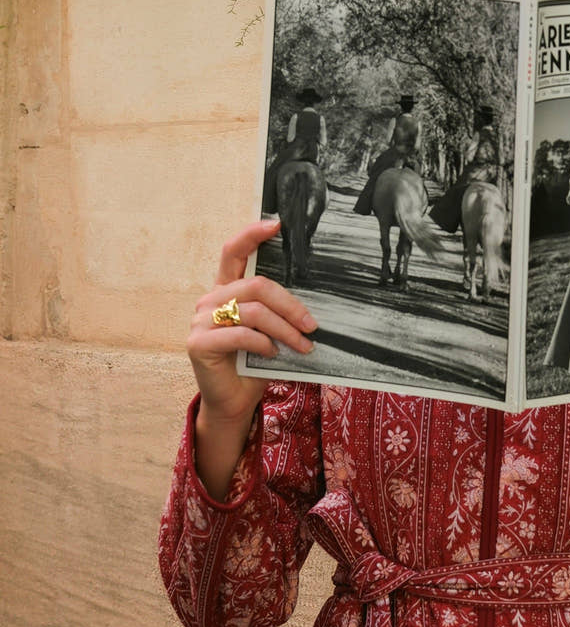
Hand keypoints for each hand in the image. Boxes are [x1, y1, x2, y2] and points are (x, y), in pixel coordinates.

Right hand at [188, 220, 316, 426]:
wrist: (234, 402)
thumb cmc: (254, 365)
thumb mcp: (269, 334)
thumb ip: (276, 313)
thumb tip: (310, 306)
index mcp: (225, 290)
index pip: (234, 252)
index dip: (252, 235)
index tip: (276, 224)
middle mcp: (210, 300)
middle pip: (256, 286)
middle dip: (290, 305)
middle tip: (312, 325)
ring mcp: (201, 320)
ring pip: (254, 311)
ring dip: (285, 329)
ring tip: (302, 345)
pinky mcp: (199, 343)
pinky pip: (240, 334)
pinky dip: (263, 343)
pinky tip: (273, 353)